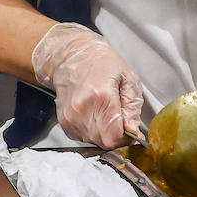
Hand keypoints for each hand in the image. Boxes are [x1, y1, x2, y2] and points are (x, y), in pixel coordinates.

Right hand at [31, 23, 143, 149]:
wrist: (71, 54)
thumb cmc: (100, 62)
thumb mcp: (128, 78)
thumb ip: (133, 108)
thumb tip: (133, 132)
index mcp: (101, 96)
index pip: (115, 138)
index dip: (126, 138)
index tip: (130, 131)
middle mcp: (82, 109)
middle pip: (104, 142)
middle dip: (116, 135)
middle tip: (118, 117)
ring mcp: (70, 116)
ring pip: (93, 141)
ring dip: (103, 133)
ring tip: (103, 111)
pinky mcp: (63, 120)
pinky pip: (82, 137)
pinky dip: (91, 130)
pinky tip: (92, 112)